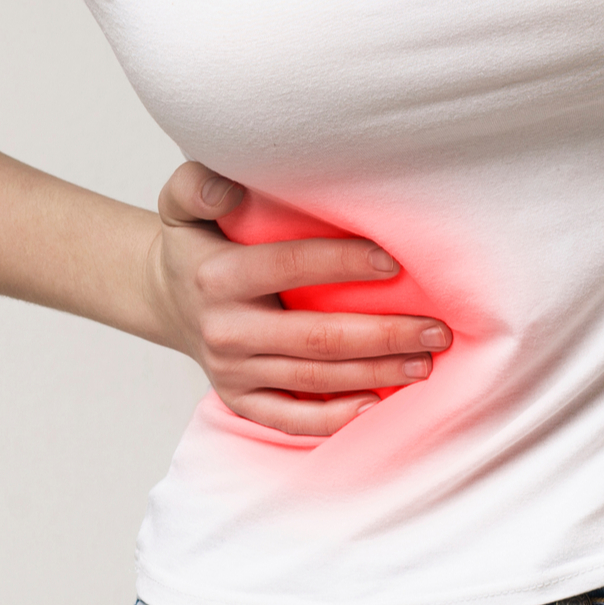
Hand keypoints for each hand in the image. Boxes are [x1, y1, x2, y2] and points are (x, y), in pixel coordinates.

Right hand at [145, 162, 450, 435]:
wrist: (166, 299)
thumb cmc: (196, 244)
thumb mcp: (181, 202)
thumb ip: (197, 184)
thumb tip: (229, 187)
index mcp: (216, 276)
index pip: (288, 266)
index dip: (343, 263)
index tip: (395, 262)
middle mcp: (224, 329)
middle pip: (316, 337)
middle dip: (384, 335)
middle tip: (437, 330)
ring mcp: (231, 372)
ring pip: (314, 380)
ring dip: (376, 374)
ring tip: (424, 362)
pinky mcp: (238, 401)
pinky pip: (291, 419)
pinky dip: (335, 418)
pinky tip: (377, 404)